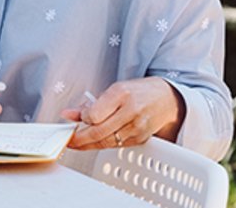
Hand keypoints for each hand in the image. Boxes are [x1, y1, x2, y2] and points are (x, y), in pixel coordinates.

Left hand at [60, 77, 184, 149]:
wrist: (166, 99)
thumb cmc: (138, 92)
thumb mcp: (114, 90)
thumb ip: (91, 104)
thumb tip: (68, 114)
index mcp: (122, 93)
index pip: (95, 114)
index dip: (82, 119)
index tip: (75, 118)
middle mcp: (131, 111)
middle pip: (99, 132)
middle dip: (80, 139)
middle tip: (68, 140)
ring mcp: (137, 127)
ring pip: (106, 142)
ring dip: (88, 144)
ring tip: (77, 142)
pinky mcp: (140, 139)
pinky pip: (116, 145)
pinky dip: (102, 144)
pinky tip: (94, 142)